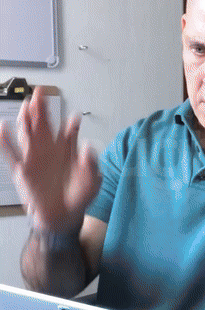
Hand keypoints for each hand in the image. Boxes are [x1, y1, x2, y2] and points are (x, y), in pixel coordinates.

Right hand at [0, 86, 101, 230]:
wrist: (63, 216)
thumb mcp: (92, 182)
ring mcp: (35, 159)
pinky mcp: (23, 170)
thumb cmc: (79, 196)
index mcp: (68, 151)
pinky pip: (12, 154)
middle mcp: (50, 151)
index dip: (71, 125)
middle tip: (41, 93)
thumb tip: (89, 146)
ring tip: (26, 104)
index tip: (75, 119)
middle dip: (42, 109)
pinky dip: (6, 141)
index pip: (69, 133)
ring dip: (26, 119)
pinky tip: (3, 128)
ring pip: (28, 134)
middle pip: (44, 126)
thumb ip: (91, 164)